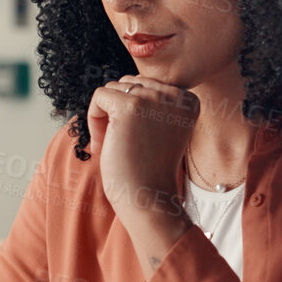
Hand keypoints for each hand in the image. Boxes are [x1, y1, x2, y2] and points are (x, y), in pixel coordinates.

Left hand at [86, 74, 199, 224]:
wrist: (148, 200)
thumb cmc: (149, 170)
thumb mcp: (161, 129)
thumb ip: (154, 104)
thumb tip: (127, 82)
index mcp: (188, 100)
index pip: (149, 85)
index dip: (135, 111)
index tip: (136, 138)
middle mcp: (175, 95)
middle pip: (131, 84)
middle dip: (118, 112)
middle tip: (121, 145)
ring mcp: (153, 99)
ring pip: (113, 89)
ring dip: (106, 117)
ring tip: (112, 146)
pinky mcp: (130, 106)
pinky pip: (99, 96)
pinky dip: (93, 119)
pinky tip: (103, 145)